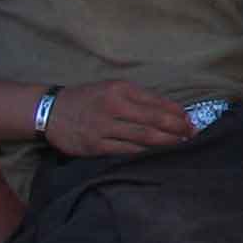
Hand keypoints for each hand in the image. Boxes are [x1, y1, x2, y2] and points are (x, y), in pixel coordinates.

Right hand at [40, 78, 199, 155]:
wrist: (50, 111)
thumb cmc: (88, 99)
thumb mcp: (112, 89)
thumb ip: (138, 98)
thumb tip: (171, 110)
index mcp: (120, 89)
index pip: (156, 102)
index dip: (176, 113)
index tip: (190, 120)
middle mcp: (113, 106)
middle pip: (153, 120)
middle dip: (177, 129)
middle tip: (192, 135)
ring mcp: (103, 127)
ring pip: (142, 137)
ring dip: (165, 142)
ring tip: (180, 145)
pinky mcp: (95, 146)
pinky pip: (126, 151)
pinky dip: (144, 153)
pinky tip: (156, 154)